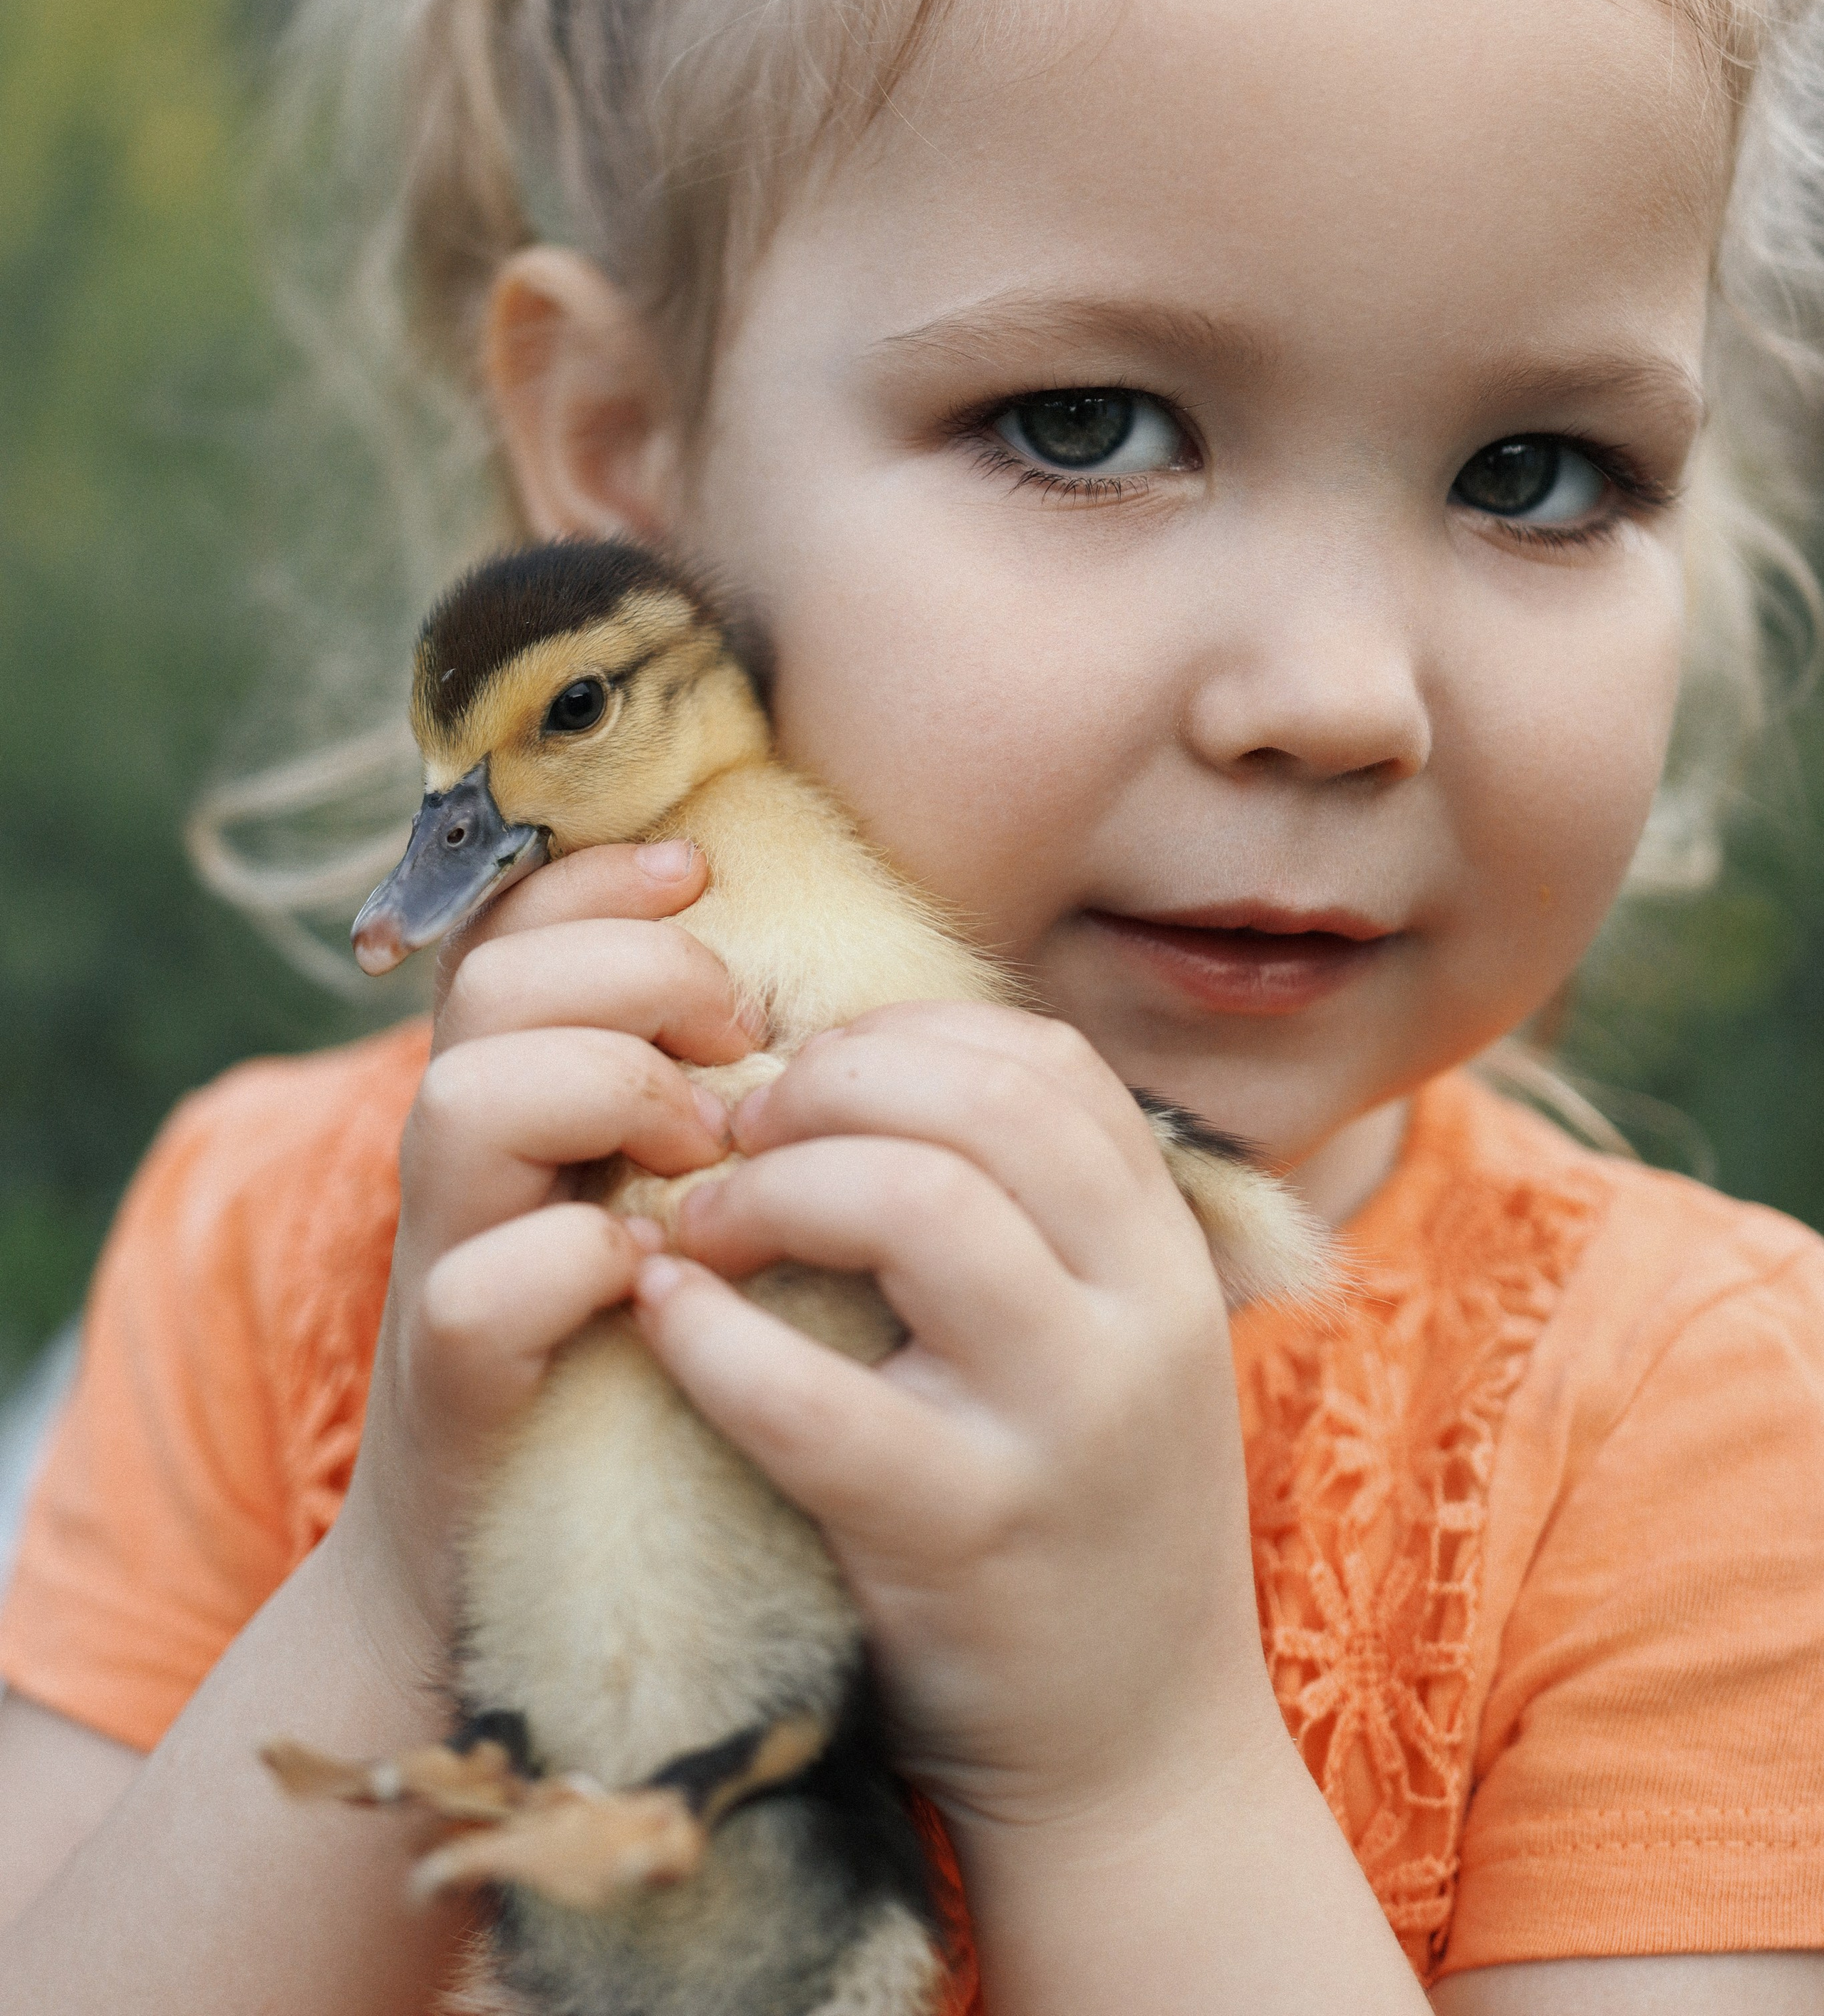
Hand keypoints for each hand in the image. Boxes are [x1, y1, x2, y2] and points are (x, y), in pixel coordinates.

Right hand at [332, 839, 754, 1656]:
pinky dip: (576, 1263)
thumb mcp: (656, 1183)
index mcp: (515, 1087)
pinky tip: (656, 1278)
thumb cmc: (635, 1343)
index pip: (513, 923)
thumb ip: (690, 1077)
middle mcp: (463, 1157)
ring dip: (604, 1094)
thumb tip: (796, 977)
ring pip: (462, 1101)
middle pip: (490, 985)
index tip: (700, 874)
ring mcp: (446, 1261)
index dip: (596, 876)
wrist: (528, 1554)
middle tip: (733, 1039)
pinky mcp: (456, 1382)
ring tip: (700, 1150)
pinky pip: (480, 1287)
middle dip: (629, 977)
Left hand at [632, 1004, 1280, 1831]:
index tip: (805, 1070)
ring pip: (918, 1206)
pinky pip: (812, 1396)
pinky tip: (661, 1316)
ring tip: (696, 1223)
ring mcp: (1063, 1425)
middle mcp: (1142, 1318)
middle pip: (982, 1101)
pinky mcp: (963, 1535)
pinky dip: (712, 1335)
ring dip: (772, 1187)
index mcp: (1169, 1257)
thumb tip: (855, 1076)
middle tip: (728, 1133)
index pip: (1044, 1060)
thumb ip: (1027, 1220)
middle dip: (826, 1086)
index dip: (904, 1033)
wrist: (1141, 1770)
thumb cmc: (1072, 1525)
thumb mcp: (1100, 1348)